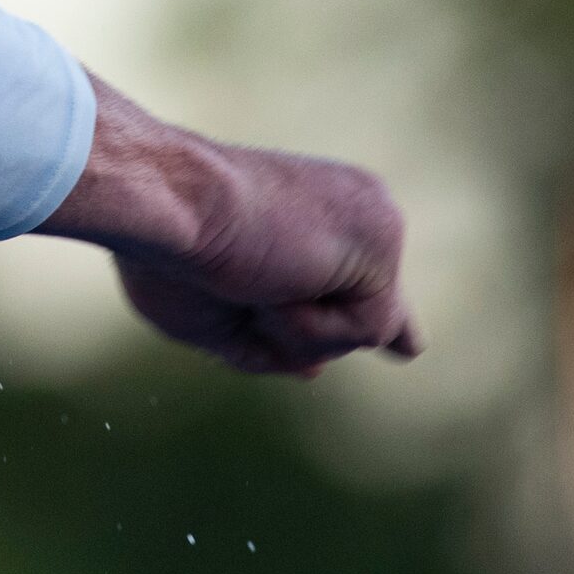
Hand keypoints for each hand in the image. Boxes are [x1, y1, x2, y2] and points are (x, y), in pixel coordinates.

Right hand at [35, 74, 421, 377]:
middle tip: (242, 285)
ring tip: (250, 274)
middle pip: (362, 317)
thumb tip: (315, 372)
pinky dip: (308, 326)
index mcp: (321, 215)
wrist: (167, 202)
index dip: (384, 313)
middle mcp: (359, 211)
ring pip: (362, 334)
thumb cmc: (168, 252)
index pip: (367, 278)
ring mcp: (377, 223)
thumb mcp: (212, 315)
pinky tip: (272, 278)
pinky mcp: (383, 245)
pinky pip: (365, 331)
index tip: (406, 346)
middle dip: (313, 332)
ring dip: (294, 329)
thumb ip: (266, 344)